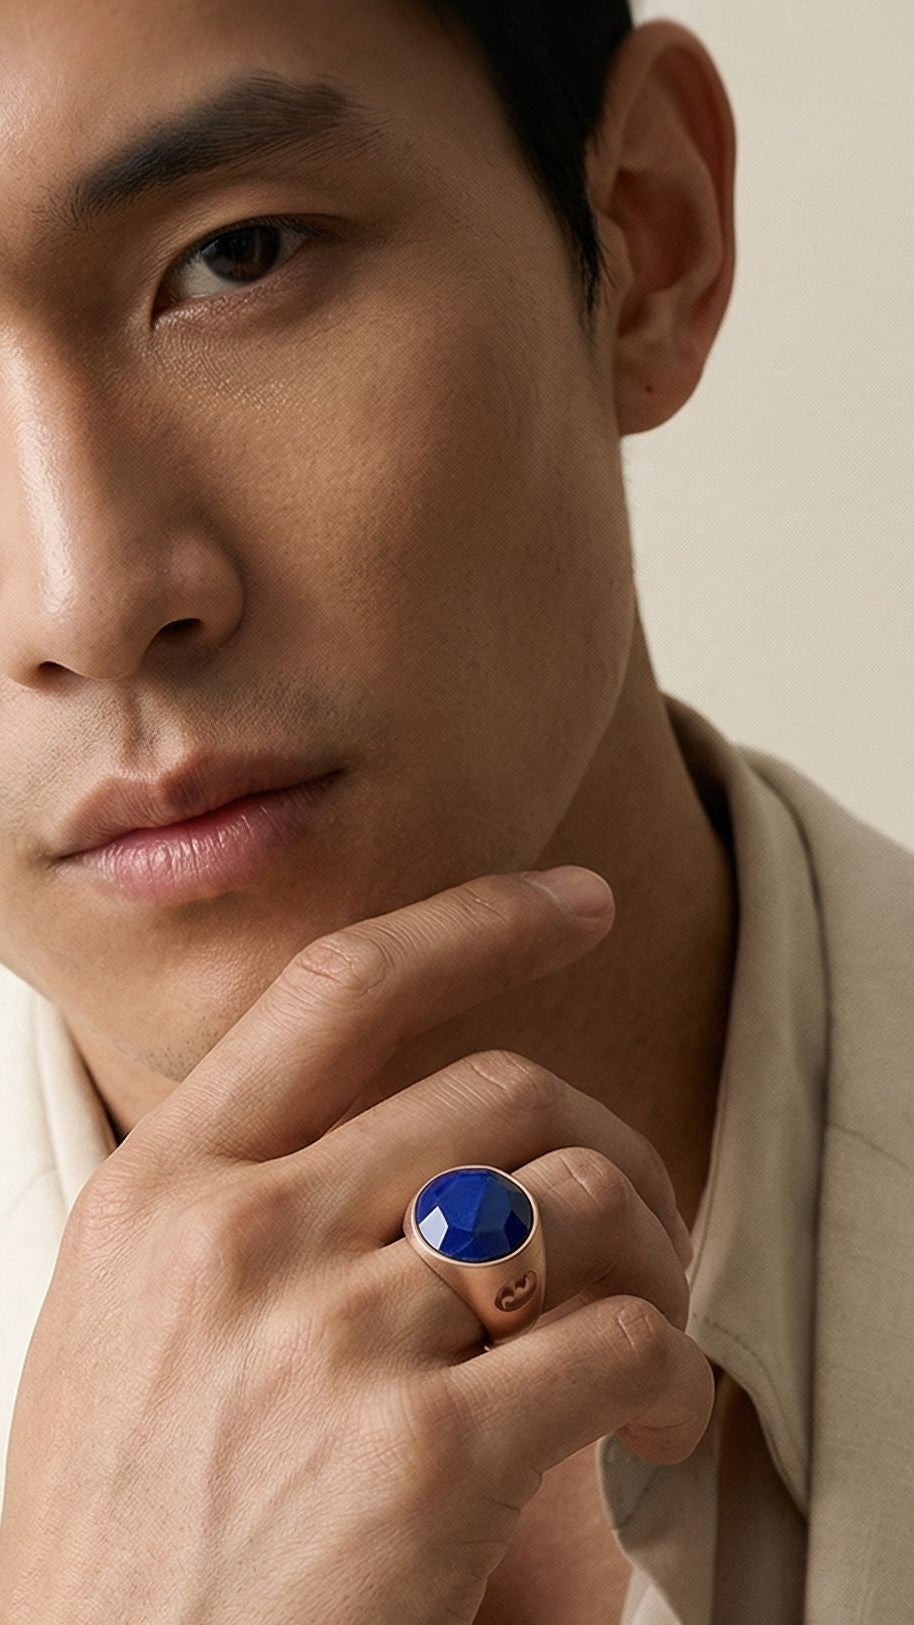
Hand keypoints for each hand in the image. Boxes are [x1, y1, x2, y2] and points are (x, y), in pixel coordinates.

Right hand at [0, 869, 714, 1624]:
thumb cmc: (127, 1548)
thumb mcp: (126, 1334)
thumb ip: (237, 1212)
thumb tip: (398, 1139)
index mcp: (162, 1193)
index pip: (339, 985)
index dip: (476, 918)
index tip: (572, 901)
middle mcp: (240, 1239)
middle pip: (498, 1090)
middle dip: (606, 1141)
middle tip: (640, 1216)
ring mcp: (330, 1342)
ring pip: (574, 1203)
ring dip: (652, 1255)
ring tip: (647, 1333)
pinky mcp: (424, 1463)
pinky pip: (617, 1342)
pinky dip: (670, 1372)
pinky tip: (651, 1424)